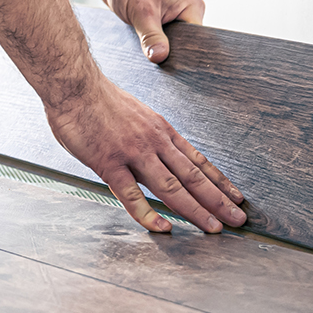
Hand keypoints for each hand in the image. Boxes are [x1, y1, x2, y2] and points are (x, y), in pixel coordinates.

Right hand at [44, 75, 246, 234]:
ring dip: (196, 209)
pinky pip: (132, 195)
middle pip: (193, 176)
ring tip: (214, 228)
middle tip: (238, 219)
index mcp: (160, 129)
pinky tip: (163, 228)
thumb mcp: (136, 113)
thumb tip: (152, 153)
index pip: (197, 160)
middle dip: (218, 200)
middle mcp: (154, 142)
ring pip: (172, 187)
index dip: (219, 180)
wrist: (74, 84)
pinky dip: (149, 214)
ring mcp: (133, 153)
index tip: (236, 196)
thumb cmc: (97, 98)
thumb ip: (146, 135)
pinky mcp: (109, 163)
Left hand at [101, 0, 204, 62]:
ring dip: (157, 47)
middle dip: (169, 51)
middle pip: (185, 44)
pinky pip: (160, 40)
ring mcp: (174, 17)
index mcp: (192, 7)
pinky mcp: (161, 21)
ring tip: (144, 44)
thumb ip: (152, 37)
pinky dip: (151, 43)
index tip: (169, 62)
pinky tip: (141, 42)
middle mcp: (187, 12)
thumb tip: (160, 57)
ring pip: (171, 44)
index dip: (183, 53)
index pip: (196, 40)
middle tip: (153, 55)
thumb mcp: (142, 12)